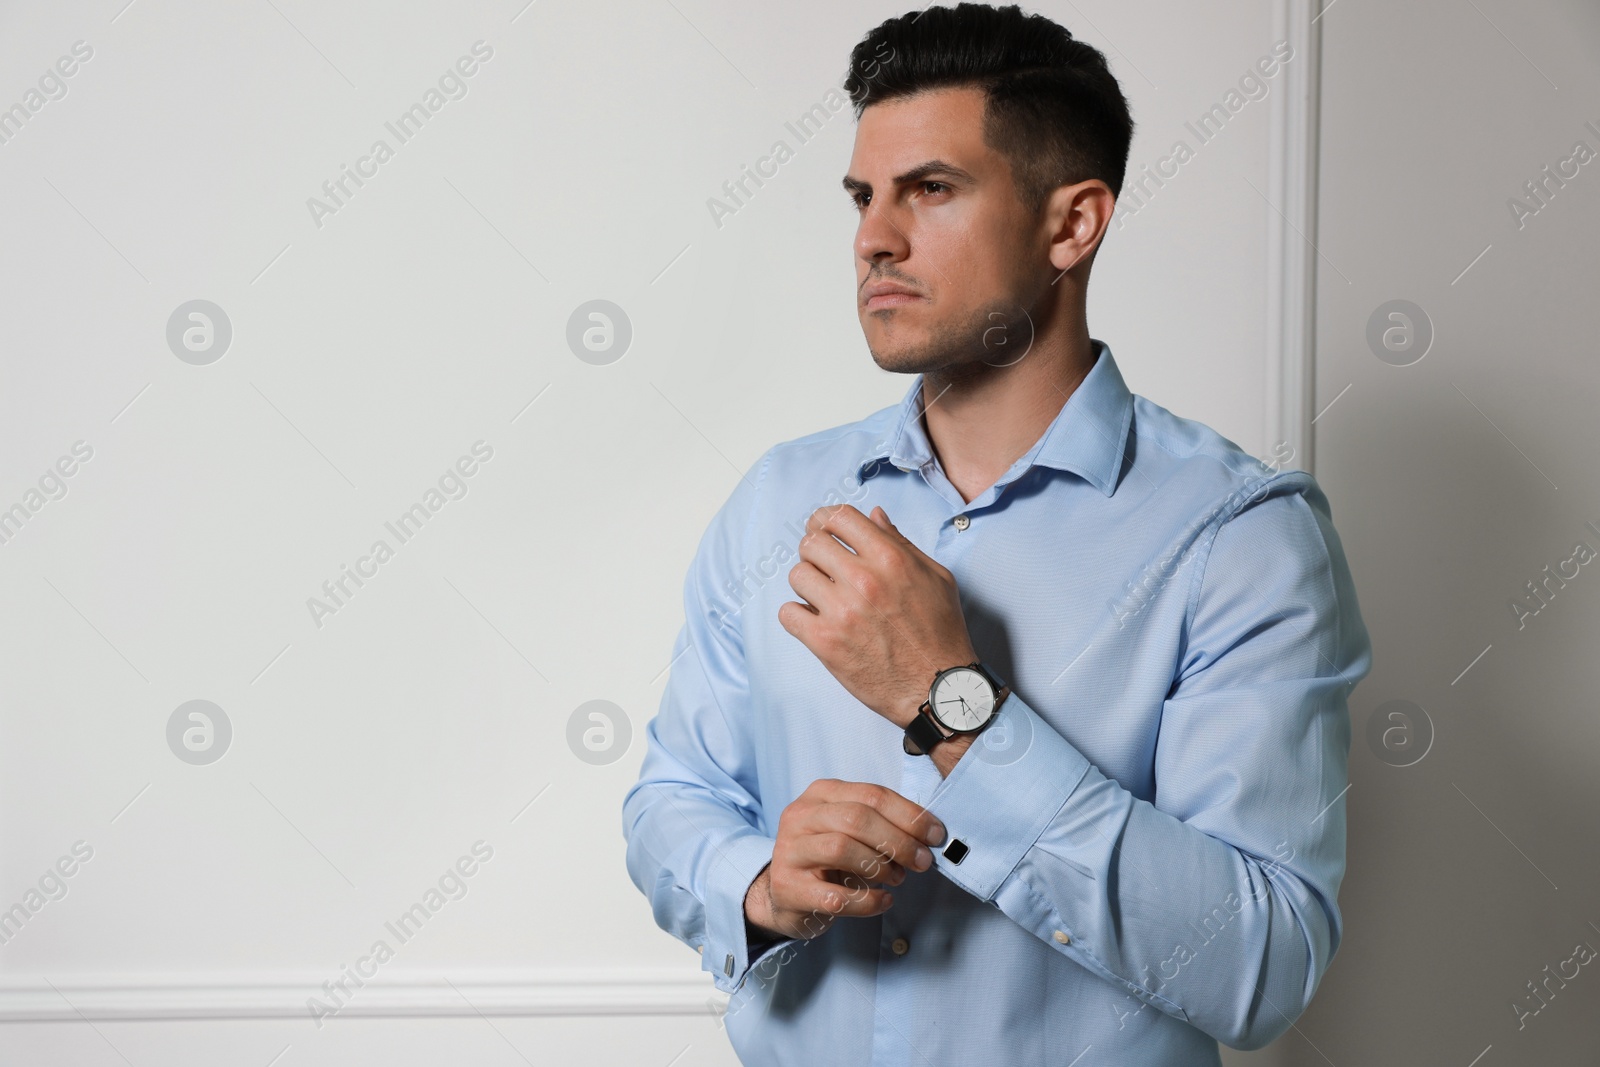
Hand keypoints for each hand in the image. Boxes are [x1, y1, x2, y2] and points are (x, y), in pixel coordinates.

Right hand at [744, 778, 946, 940]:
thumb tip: (928, 833)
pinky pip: (835, 896)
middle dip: (899, 841)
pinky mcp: (789, 889)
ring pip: (841, 848)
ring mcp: (790, 852)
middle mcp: (800, 817)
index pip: (871, 795)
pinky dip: (868, 901)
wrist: (782, 893)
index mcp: (821, 794)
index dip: (909, 815)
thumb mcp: (848, 829)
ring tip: (898, 878)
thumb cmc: (826, 858)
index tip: (935, 835)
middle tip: (923, 861)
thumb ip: (882, 823)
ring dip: (881, 866)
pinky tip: (883, 901)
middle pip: (857, 818)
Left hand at [779, 504, 976, 727]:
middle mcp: (864, 580)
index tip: (824, 529)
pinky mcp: (825, 643)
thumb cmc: (941, 632)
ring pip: (797, 575)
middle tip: (823, 566)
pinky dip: (797, 616)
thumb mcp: (935, 577)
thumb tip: (874, 515)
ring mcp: (841, 612)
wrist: (938, 688)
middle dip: (815, 551)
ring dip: (807, 584)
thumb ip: (901, 543)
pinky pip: (787, 613)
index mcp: (890, 558)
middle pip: (812, 542)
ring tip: (823, 597)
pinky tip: (815, 621)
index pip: (839, 517)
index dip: (826, 519)